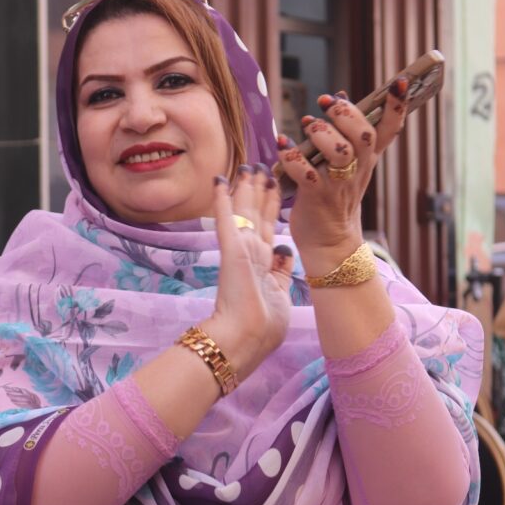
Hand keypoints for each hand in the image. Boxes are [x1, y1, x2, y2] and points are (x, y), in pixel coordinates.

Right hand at [204, 167, 293, 380]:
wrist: (246, 340)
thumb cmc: (264, 327)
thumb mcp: (281, 293)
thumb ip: (281, 270)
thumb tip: (284, 249)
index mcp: (262, 264)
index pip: (266, 227)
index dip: (271, 205)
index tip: (273, 185)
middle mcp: (251, 253)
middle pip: (256, 213)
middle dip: (259, 189)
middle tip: (260, 165)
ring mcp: (240, 250)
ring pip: (245, 210)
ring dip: (247, 187)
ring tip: (249, 165)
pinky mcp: (231, 251)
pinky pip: (227, 219)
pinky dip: (223, 199)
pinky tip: (220, 180)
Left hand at [276, 81, 408, 273]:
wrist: (329, 242)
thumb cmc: (335, 196)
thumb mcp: (348, 164)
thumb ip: (346, 132)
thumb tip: (341, 96)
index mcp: (367, 159)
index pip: (389, 129)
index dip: (397, 106)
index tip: (400, 81)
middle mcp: (357, 170)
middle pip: (363, 136)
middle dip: (346, 114)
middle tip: (327, 103)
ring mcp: (338, 184)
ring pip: (340, 153)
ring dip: (321, 134)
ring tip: (307, 126)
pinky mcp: (316, 197)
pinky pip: (305, 173)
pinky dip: (292, 156)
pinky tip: (283, 144)